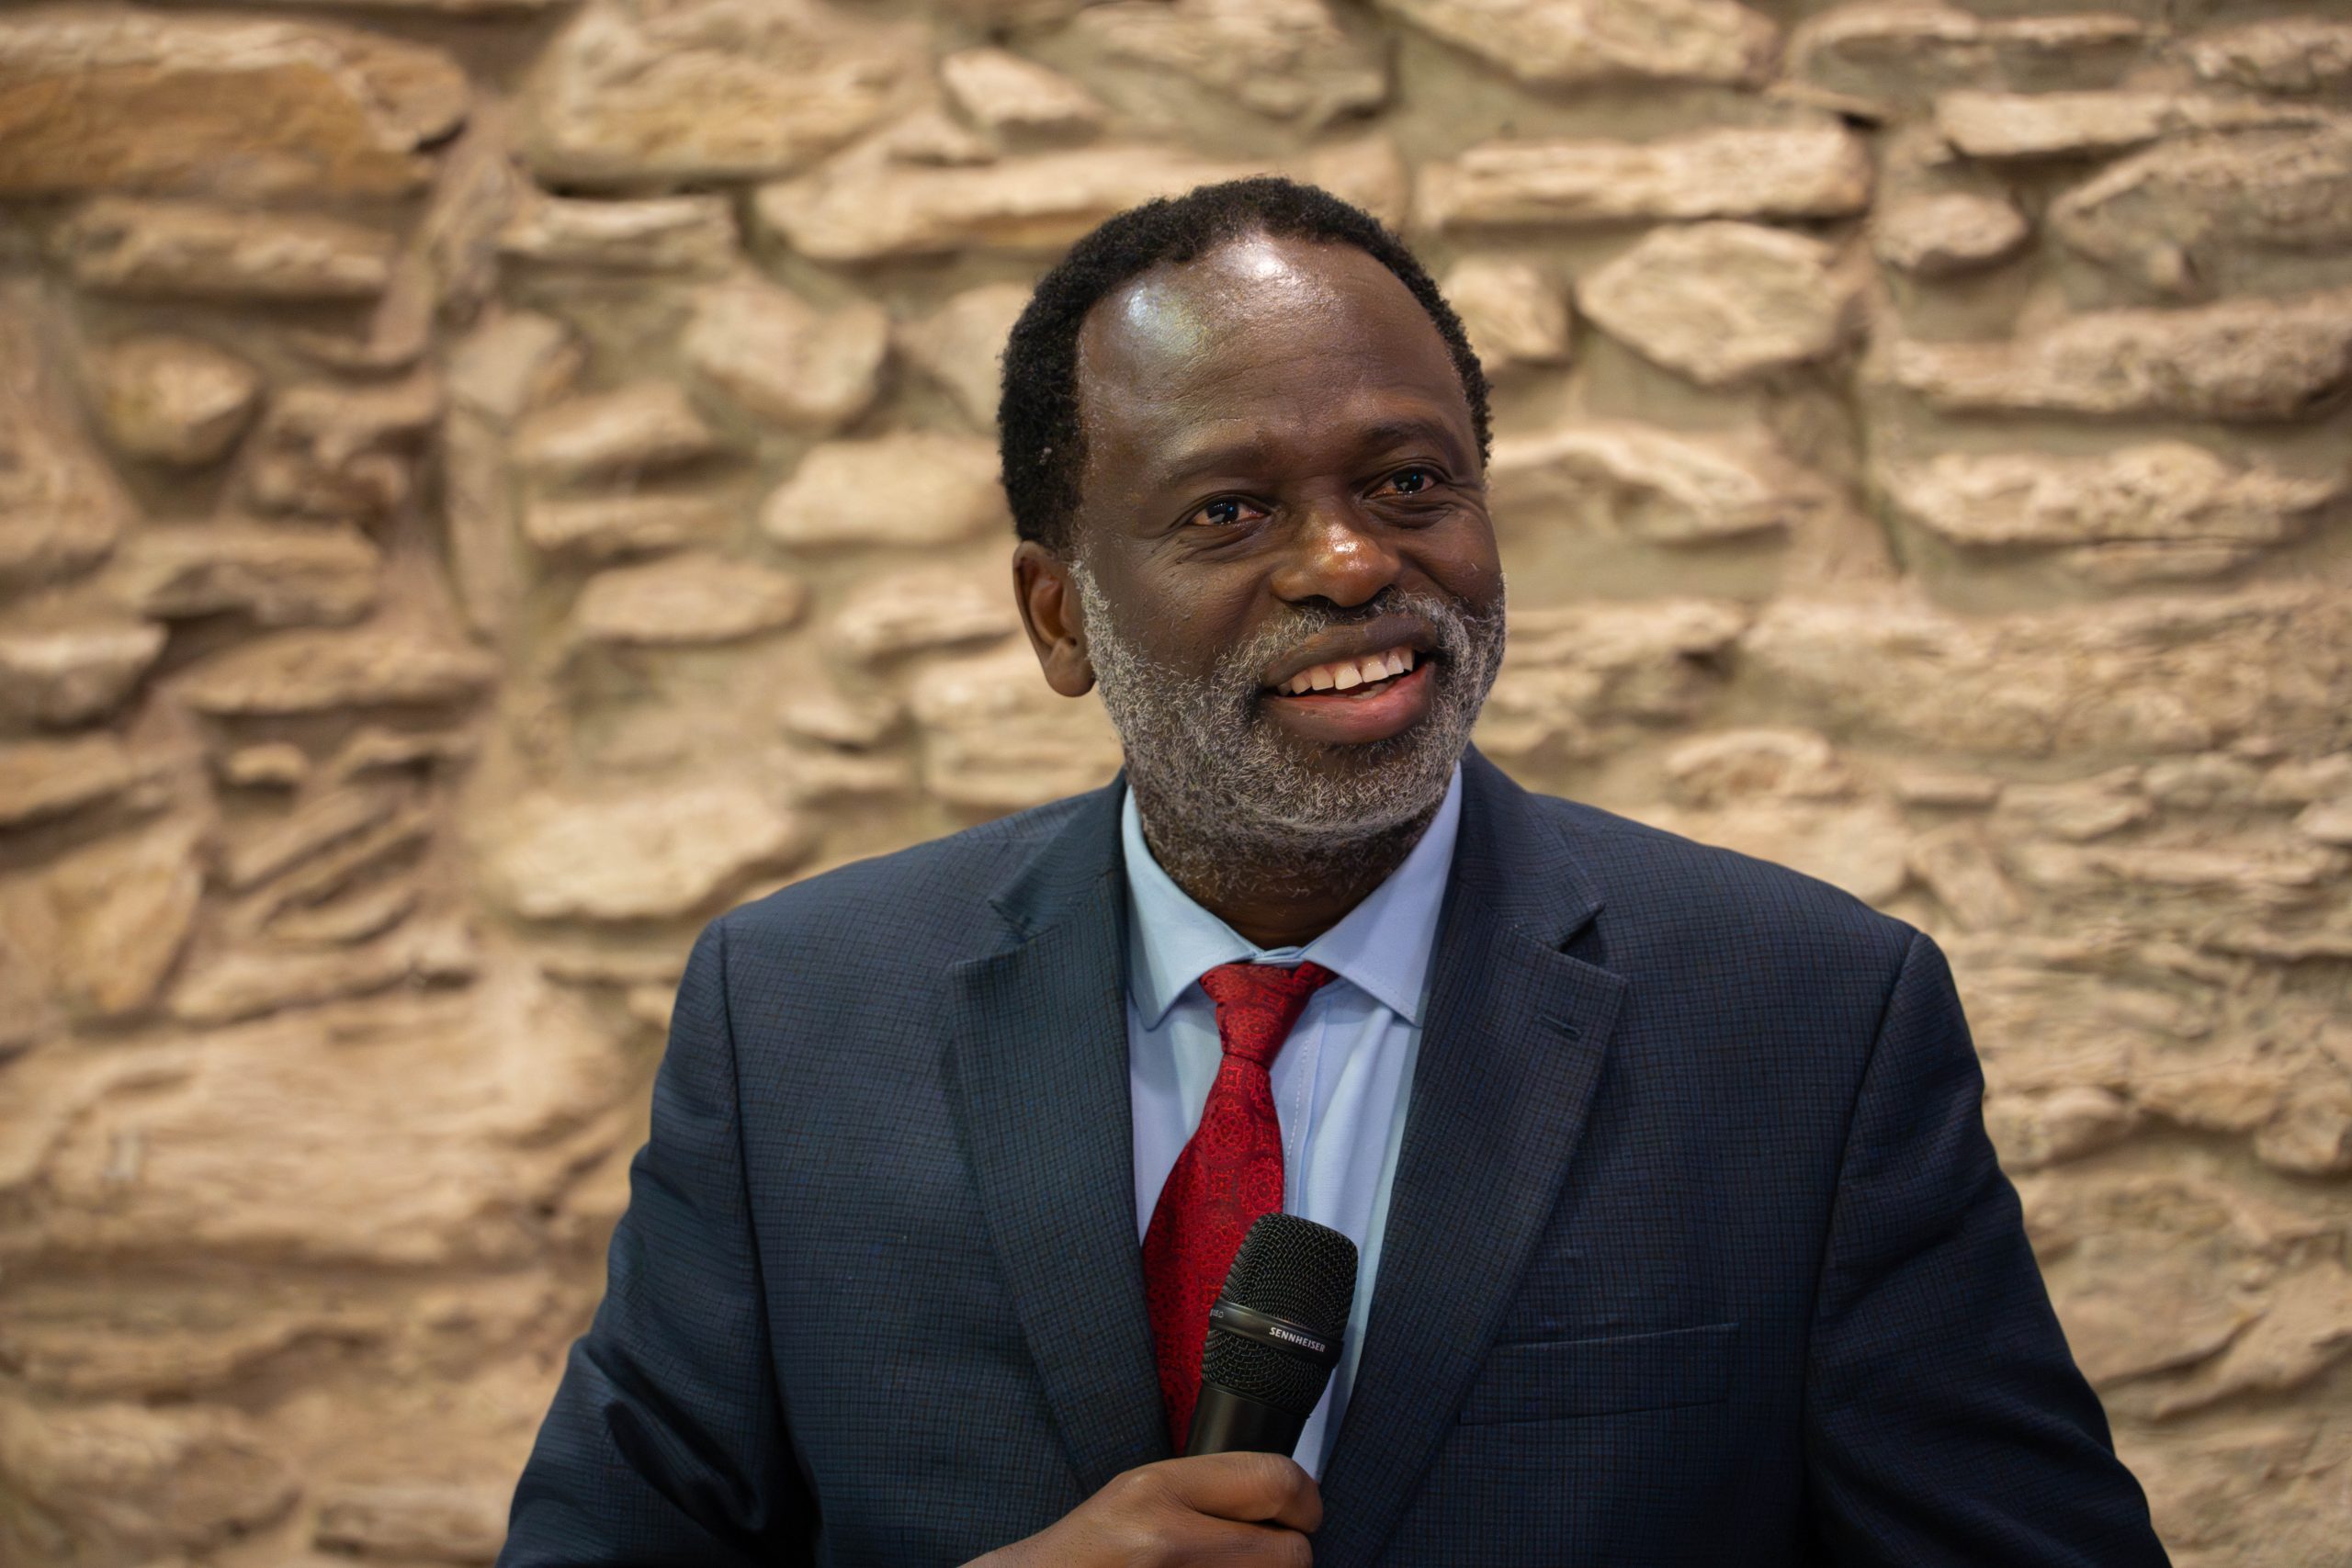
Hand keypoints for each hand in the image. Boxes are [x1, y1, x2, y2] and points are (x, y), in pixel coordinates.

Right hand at [970, 1451, 1320, 1566]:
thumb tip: (1282, 1494)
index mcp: (1156, 1489)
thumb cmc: (1082, 1554)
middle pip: (1291, 1552)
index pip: (1274, 1480)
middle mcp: (1168, 1541)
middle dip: (1290, 1554)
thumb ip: (1206, 1491)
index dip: (1306, 1499)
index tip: (1305, 1511)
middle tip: (1274, 1552)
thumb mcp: (1136, 1495)